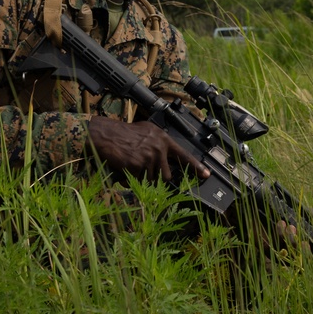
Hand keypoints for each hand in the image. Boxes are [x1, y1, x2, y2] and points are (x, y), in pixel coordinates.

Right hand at [86, 116, 209, 182]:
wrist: (107, 135)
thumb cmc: (125, 133)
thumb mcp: (147, 132)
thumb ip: (159, 143)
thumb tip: (167, 157)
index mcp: (163, 139)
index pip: (184, 155)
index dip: (196, 167)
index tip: (206, 175)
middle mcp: (159, 148)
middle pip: (166, 175)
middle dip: (156, 175)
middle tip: (143, 166)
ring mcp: (149, 157)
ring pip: (151, 180)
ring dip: (142, 177)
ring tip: (132, 163)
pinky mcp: (138, 166)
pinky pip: (137, 181)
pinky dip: (130, 178)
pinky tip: (124, 166)